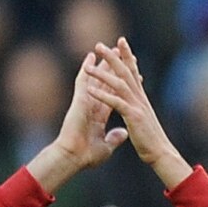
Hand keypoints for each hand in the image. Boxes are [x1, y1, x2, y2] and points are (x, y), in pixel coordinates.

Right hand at [29, 51, 128, 188]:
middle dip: (114, 68)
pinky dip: (87, 69)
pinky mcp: (79, 101)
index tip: (134, 75)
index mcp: (98, 116)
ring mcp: (84, 102)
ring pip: (95, 78)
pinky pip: (83, 81)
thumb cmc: (86, 155)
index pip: (113, 96)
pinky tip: (91, 57)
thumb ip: (114, 137)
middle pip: (105, 82)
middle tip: (122, 54)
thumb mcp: (106, 146)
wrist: (73, 157)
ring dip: (103, 64)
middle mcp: (92, 105)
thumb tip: (124, 132)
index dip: (123, 85)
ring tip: (111, 49)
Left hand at [86, 39, 187, 185]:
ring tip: (87, 65)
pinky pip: (115, 102)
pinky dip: (102, 95)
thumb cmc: (152, 143)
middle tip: (100, 44)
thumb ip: (135, 117)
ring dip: (102, 73)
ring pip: (119, 84)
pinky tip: (90, 89)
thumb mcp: (142, 125)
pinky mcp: (133, 117)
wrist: (161, 155)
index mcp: (141, 99)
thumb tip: (131, 118)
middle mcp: (140, 99)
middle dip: (113, 57)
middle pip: (126, 72)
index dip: (127, 57)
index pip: (134, 73)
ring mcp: (137, 107)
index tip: (120, 43)